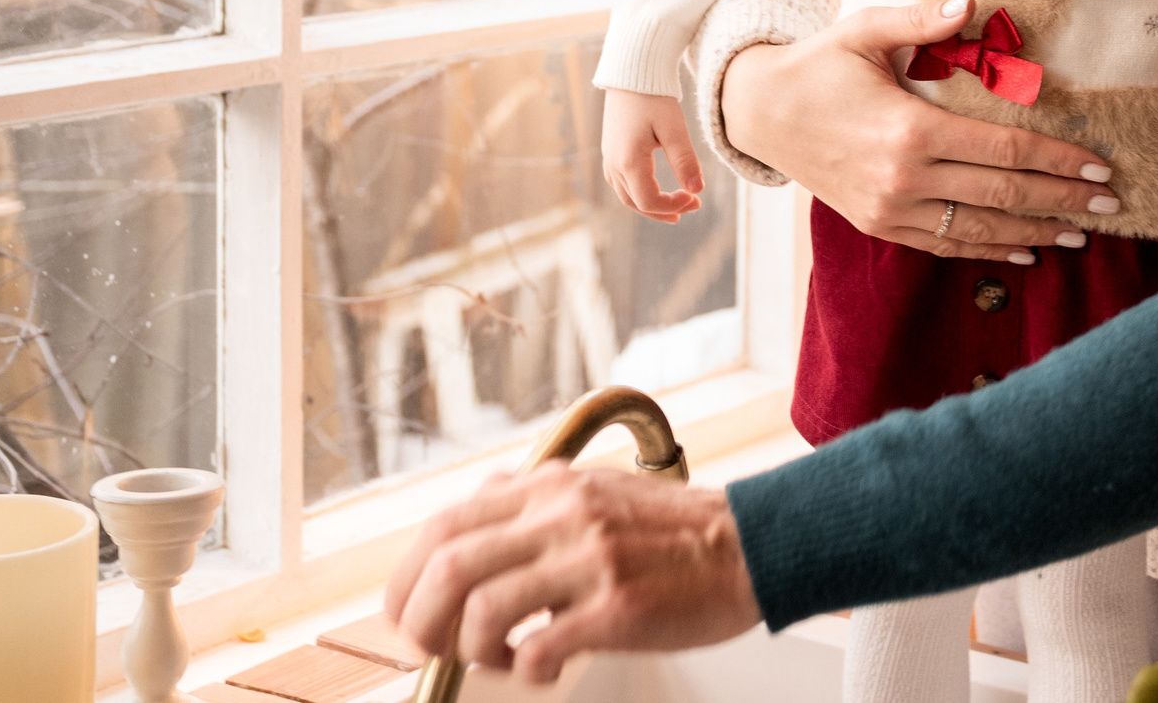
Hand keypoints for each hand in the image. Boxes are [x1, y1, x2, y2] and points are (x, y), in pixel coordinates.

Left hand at [385, 463, 758, 683]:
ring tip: (501, 658)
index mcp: (552, 486)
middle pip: (449, 567)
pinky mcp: (619, 606)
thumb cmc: (675, 532)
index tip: (408, 613)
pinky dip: (525, 671)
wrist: (751, 546)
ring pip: (482, 610)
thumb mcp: (596, 490)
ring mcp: (591, 559)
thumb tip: (471, 519)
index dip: (407, 578)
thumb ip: (534, 500)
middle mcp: (565, 514)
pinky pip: (538, 648)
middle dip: (423, 621)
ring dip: (473, 650)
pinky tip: (546, 667)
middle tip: (437, 648)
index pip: (444, 525)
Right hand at [602, 88, 704, 222]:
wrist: (632, 73)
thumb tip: (697, 190)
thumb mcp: (674, 129)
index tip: (696, 197)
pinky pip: (621, 183)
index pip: (649, 201)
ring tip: (678, 203)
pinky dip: (640, 193)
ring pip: (627, 196)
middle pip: (636, 204)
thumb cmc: (654, 98)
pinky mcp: (610, 151)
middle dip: (665, 210)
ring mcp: (609, 158)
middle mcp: (613, 164)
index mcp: (628, 161)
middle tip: (693, 205)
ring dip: (652, 204)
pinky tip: (657, 188)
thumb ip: (685, 161)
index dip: (674, 206)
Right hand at [721, 0, 1121, 262]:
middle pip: (1004, 193)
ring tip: (1081, 233)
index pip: (1005, 150)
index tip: (1099, 166)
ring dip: (1036, 232)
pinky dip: (990, 249)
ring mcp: (892, 210)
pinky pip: (946, 244)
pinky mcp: (881, 226)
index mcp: (911, 130)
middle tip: (1111, 205)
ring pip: (981, 227)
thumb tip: (972, 3)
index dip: (1058, 160)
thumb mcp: (864, 30)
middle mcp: (905, 179)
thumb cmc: (819, 65)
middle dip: (1063, 200)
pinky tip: (1027, 251)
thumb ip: (921, 20)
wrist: (761, 113)